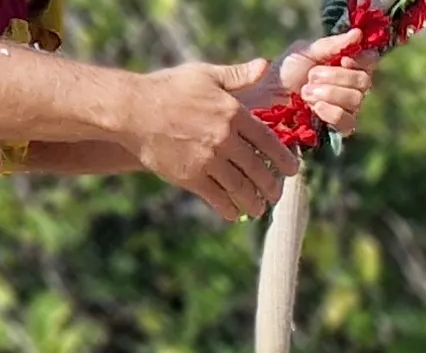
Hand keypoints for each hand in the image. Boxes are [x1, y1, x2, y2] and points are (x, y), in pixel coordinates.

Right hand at [122, 59, 301, 219]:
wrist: (131, 109)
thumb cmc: (168, 89)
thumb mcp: (204, 75)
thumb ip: (237, 76)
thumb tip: (264, 66)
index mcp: (233, 113)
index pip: (269, 141)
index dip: (284, 159)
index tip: (293, 170)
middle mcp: (224, 138)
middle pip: (259, 169)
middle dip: (272, 187)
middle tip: (275, 195)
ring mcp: (208, 159)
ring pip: (241, 188)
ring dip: (253, 202)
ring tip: (259, 208)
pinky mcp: (190, 176)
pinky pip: (217, 198)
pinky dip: (228, 209)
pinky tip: (233, 213)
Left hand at [258, 29, 379, 133]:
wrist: (266, 98)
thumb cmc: (284, 72)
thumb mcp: (305, 51)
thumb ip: (332, 44)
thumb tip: (358, 34)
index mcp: (345, 64)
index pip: (369, 60)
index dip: (360, 60)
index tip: (342, 60)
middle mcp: (351, 86)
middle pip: (364, 81)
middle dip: (335, 77)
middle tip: (310, 77)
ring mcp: (347, 108)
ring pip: (356, 100)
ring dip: (328, 94)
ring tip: (306, 93)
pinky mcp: (338, 128)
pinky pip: (348, 122)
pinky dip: (331, 112)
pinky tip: (315, 108)